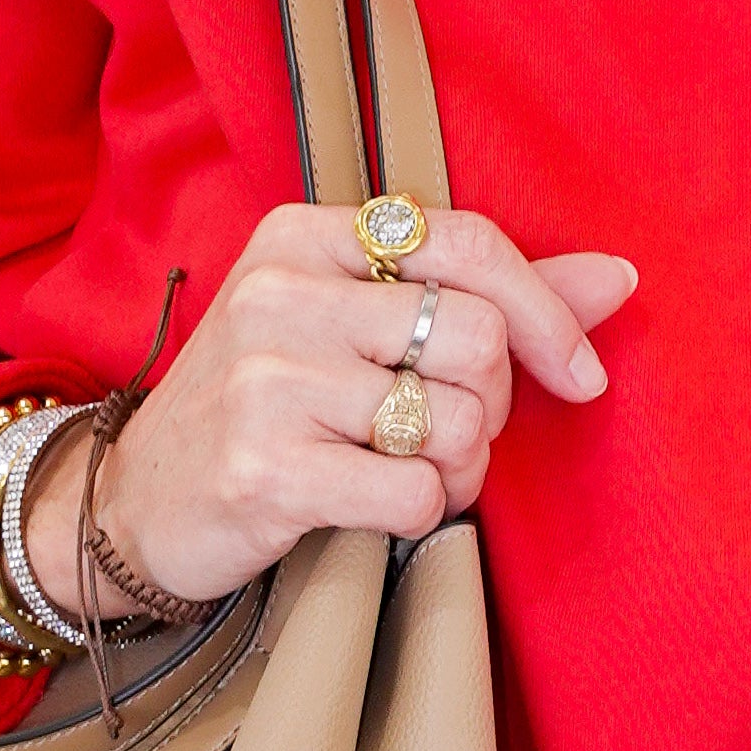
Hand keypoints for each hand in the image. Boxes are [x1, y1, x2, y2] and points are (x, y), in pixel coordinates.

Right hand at [24, 203, 636, 616]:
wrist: (130, 504)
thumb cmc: (266, 406)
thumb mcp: (356, 325)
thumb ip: (487, 296)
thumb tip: (620, 276)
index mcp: (306, 237)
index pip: (470, 246)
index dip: (548, 314)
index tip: (581, 377)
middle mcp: (282, 292)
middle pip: (478, 339)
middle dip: (490, 407)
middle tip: (446, 434)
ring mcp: (268, 379)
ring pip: (455, 421)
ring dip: (458, 468)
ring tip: (406, 472)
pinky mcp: (264, 467)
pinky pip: (416, 492)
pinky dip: (423, 513)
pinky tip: (378, 509)